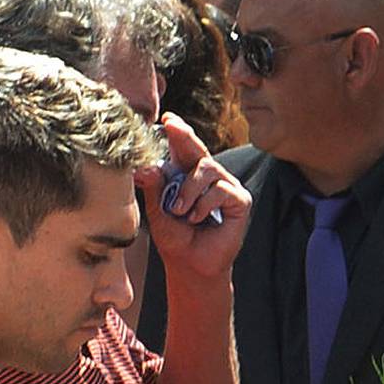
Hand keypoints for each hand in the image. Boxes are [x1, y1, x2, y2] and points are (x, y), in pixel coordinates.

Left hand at [142, 113, 251, 283]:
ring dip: (190, 189)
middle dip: (184, 137)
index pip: (183, 147)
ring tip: (179, 210)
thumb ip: (154, 187)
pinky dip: (205, 204)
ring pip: (208, 169)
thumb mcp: (157, 211)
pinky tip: (198, 218)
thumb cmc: (175, 238)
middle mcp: (209, 177)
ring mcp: (226, 187)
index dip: (178, 132)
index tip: (166, 119)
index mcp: (187, 174)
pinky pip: (221, 189)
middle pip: (198, 148)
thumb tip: (144, 168)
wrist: (191, 265)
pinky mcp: (240, 201)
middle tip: (172, 126)